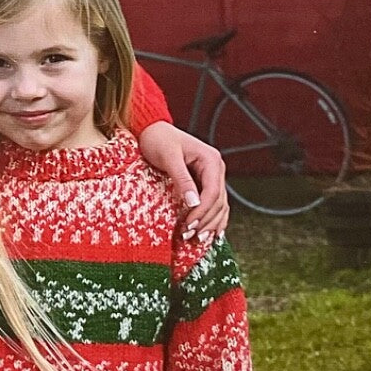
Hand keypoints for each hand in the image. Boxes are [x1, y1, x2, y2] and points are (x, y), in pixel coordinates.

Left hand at [137, 121, 228, 241]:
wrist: (152, 130)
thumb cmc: (158, 140)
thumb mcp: (169, 157)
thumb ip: (182, 179)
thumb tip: (193, 203)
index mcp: (211, 160)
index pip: (213, 192)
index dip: (202, 211)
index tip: (189, 225)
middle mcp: (216, 168)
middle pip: (218, 201)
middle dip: (205, 221)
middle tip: (189, 236)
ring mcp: (212, 176)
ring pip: (219, 205)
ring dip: (210, 223)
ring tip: (197, 240)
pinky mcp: (204, 182)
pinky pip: (213, 203)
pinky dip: (212, 218)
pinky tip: (210, 233)